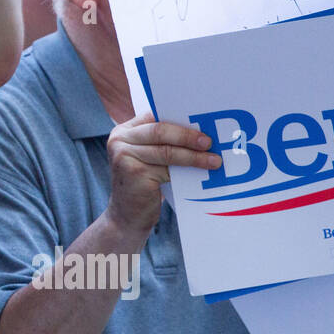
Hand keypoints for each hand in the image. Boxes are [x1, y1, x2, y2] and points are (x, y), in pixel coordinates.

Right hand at [106, 112, 220, 235]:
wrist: (128, 216)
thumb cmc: (144, 184)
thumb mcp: (148, 159)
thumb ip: (162, 143)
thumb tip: (200, 132)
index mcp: (124, 131)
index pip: (154, 117)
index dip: (179, 119)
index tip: (202, 123)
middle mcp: (119, 140)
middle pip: (159, 131)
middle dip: (187, 135)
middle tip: (209, 142)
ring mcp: (123, 157)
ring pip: (166, 151)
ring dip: (194, 156)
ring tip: (214, 161)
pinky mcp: (133, 174)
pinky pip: (166, 169)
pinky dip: (186, 170)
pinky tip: (201, 173)